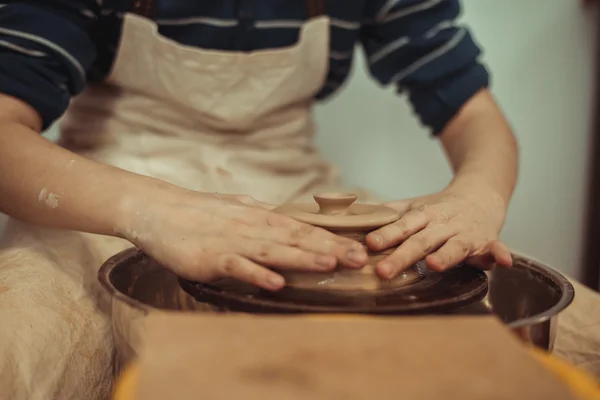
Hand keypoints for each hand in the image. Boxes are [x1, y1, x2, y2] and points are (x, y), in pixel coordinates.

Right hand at [119, 188, 367, 290]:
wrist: (157, 209)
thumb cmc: (197, 211)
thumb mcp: (237, 210)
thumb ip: (262, 217)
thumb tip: (284, 220)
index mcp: (260, 218)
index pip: (303, 228)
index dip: (332, 238)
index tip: (360, 247)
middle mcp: (252, 228)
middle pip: (296, 238)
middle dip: (330, 248)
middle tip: (360, 258)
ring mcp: (233, 242)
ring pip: (274, 250)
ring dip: (302, 257)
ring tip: (330, 264)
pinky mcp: (211, 257)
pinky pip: (238, 266)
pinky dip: (257, 274)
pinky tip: (277, 282)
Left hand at [365, 188, 512, 278]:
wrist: (481, 192)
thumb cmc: (441, 206)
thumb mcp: (414, 206)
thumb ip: (388, 213)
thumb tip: (354, 216)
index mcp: (423, 215)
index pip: (402, 226)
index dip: (386, 234)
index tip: (370, 244)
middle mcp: (443, 224)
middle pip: (421, 241)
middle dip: (403, 256)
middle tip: (383, 271)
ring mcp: (466, 233)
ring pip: (455, 246)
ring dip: (446, 255)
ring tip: (433, 265)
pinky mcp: (487, 241)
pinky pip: (496, 248)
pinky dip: (500, 254)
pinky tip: (503, 262)